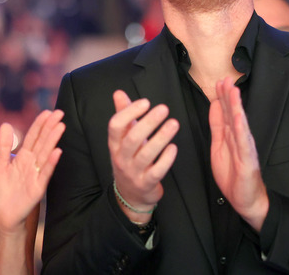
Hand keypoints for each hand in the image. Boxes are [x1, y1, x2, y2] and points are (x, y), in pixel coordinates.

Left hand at [0, 109, 64, 231]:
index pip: (32, 137)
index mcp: (22, 158)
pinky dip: (51, 162)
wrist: (4, 215)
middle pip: (42, 142)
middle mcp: (31, 164)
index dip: (39, 124)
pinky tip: (58, 151)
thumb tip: (6, 124)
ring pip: (45, 154)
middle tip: (60, 112)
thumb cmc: (2, 191)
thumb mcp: (0, 166)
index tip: (48, 111)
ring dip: (53, 140)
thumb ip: (4, 146)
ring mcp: (36, 175)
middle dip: (50, 127)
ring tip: (60, 126)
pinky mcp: (38, 188)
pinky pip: (45, 173)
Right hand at [109, 90, 178, 221]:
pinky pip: (156, 171)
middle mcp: (121, 158)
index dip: (129, 112)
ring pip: (146, 154)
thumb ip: (123, 115)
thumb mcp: (123, 139)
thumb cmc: (129, 159)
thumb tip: (118, 93)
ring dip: (161, 137)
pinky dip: (166, 159)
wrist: (131, 195)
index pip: (115, 126)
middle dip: (148, 122)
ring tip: (174, 123)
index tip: (146, 102)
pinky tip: (173, 147)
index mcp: (114, 144)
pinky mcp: (146, 183)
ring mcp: (133, 172)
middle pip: (132, 138)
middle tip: (164, 109)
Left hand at [209, 78, 268, 231]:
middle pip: (234, 114)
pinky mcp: (248, 160)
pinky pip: (244, 143)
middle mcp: (240, 138)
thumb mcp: (218, 146)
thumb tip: (215, 105)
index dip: (222, 97)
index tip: (218, 81)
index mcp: (231, 135)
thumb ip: (217, 126)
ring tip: (233, 92)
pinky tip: (239, 118)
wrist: (245, 199)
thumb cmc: (233, 174)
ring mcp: (245, 148)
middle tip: (226, 79)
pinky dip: (242, 130)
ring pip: (240, 124)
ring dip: (236, 107)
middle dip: (229, 96)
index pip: (226, 112)